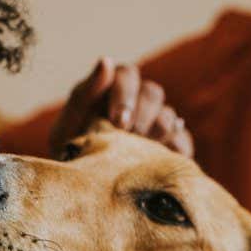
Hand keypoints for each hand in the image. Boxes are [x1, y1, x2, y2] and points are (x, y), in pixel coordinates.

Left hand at [48, 57, 193, 156]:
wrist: (81, 190)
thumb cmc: (70, 152)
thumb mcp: (69, 124)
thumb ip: (86, 92)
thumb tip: (106, 60)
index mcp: (113, 90)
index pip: (128, 75)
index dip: (125, 94)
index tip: (117, 121)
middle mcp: (138, 102)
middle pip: (153, 92)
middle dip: (141, 115)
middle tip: (128, 138)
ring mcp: (157, 124)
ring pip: (169, 116)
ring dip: (154, 133)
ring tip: (137, 153)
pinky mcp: (172, 147)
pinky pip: (182, 141)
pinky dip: (172, 151)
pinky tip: (155, 163)